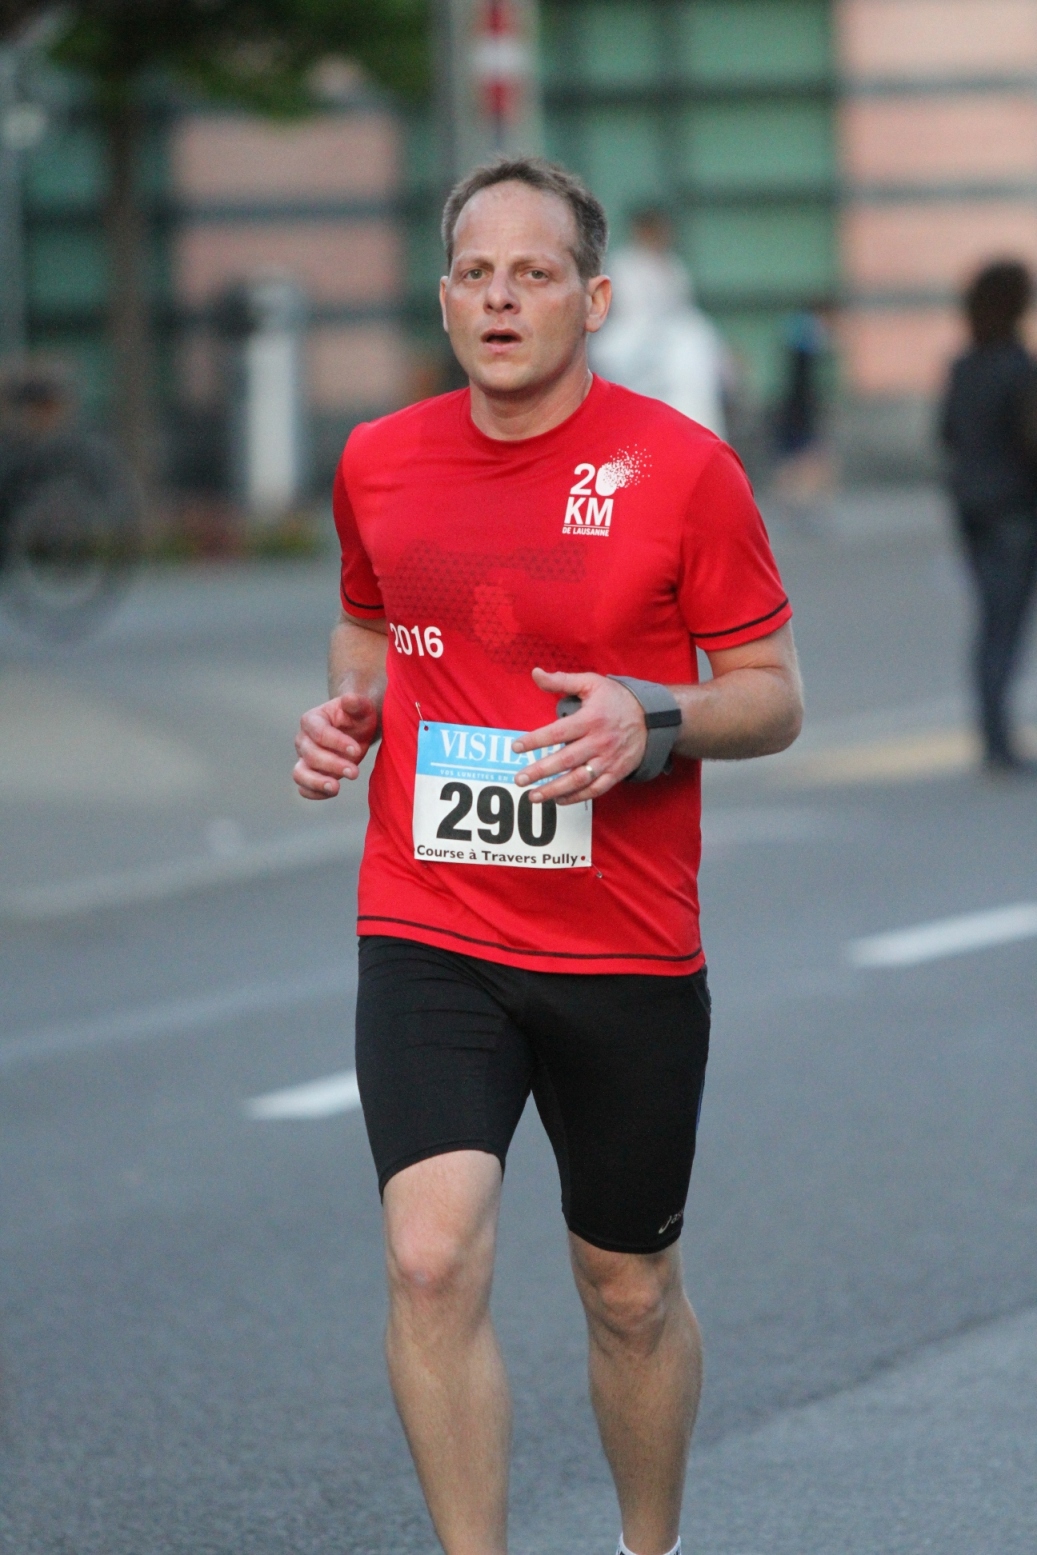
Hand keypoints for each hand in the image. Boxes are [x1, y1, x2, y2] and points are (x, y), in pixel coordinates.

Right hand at [293, 693, 379, 799]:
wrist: (355, 730)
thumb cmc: (357, 717)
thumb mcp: (361, 708)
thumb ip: (356, 703)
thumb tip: (350, 699)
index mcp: (312, 720)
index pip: (319, 733)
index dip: (337, 743)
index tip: (356, 750)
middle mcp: (303, 739)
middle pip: (311, 755)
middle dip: (333, 764)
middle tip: (355, 772)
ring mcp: (304, 758)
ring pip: (299, 774)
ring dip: (316, 782)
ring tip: (336, 788)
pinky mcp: (309, 774)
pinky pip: (304, 788)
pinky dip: (314, 793)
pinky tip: (333, 791)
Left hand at [511, 668, 647, 804]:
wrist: (652, 717)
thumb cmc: (617, 699)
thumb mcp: (592, 683)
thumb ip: (562, 681)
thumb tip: (536, 673)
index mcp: (591, 719)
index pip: (558, 732)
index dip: (535, 741)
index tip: (516, 747)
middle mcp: (599, 742)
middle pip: (566, 760)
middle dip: (540, 771)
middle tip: (519, 780)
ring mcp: (608, 760)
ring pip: (579, 780)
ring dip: (554, 790)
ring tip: (533, 796)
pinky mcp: (616, 773)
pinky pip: (595, 790)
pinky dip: (576, 797)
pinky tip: (558, 800)